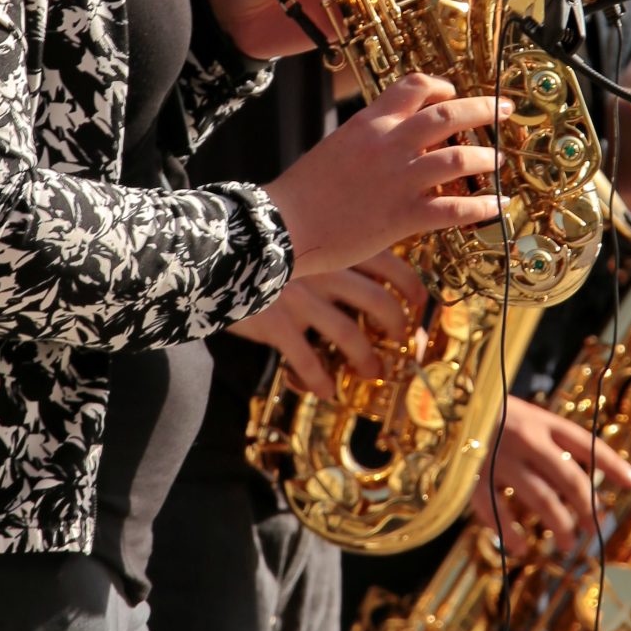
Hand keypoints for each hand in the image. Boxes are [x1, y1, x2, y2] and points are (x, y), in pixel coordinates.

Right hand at [231, 251, 426, 399]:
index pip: (393, 265)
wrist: (212, 254)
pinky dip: (318, 379)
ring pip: (349, 335)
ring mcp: (301, 296)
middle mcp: (325, 270)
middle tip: (399, 345)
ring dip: (366, 360)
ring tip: (372, 372)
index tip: (419, 308)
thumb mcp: (307, 239)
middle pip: (380, 303)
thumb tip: (371, 274)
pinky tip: (324, 391)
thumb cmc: (265, 249)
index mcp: (337, 246)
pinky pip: (306, 359)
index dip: (413, 290)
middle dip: (397, 330)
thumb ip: (336, 250)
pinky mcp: (275, 322)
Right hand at [272, 74, 502, 275]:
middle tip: (502, 109)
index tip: (454, 94)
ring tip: (499, 160)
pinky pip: (454, 208)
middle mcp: (388, 143)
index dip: (442, 87)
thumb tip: (392, 144)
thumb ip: (367, 142)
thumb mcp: (336, 149)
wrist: (284, 225)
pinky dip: (481, 206)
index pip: (414, 86)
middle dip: (481, 109)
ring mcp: (398, 178)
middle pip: (447, 113)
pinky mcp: (402, 215)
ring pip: (458, 158)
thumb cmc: (302, 192)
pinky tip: (496, 206)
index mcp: (369, 123)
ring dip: (486, 158)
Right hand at [466, 396, 630, 557]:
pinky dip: (509, 532)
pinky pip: (495, 511)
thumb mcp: (523, 414)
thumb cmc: (486, 411)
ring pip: (541, 499)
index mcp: (540, 421)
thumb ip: (548, 440)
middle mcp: (525, 439)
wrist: (437, 404)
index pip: (586, 443)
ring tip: (568, 543)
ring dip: (559, 524)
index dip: (611, 463)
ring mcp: (499, 459)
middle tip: (596, 527)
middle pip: (569, 478)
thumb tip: (582, 475)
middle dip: (587, 506)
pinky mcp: (472, 477)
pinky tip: (520, 547)